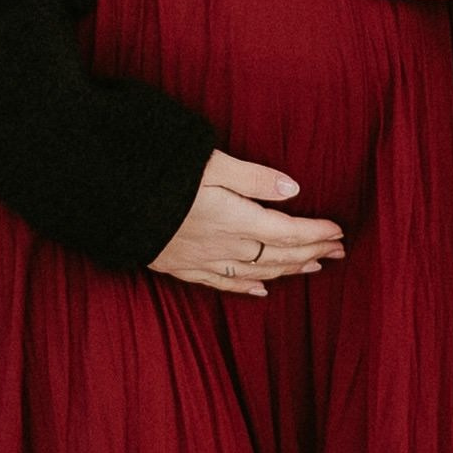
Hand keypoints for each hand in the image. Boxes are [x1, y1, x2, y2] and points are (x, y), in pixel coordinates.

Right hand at [149, 150, 344, 296]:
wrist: (113, 199)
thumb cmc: (163, 173)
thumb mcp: (211, 163)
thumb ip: (253, 177)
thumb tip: (293, 189)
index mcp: (235, 219)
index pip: (287, 231)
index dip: (315, 233)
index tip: (339, 232)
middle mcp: (225, 246)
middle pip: (278, 255)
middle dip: (312, 253)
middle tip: (340, 250)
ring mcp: (205, 260)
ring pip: (257, 272)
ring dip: (288, 270)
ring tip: (314, 266)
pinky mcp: (184, 266)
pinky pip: (225, 283)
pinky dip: (248, 287)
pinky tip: (262, 289)